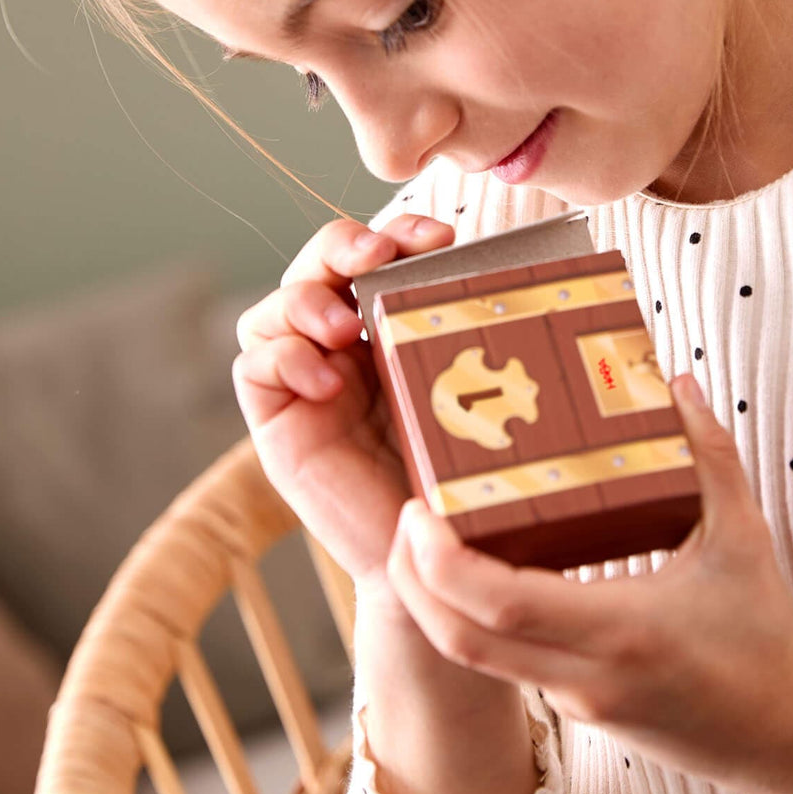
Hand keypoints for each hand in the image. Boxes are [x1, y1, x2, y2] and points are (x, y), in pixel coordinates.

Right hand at [233, 213, 453, 588]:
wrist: (432, 562)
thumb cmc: (460, 479)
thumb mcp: (477, 401)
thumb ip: (481, 348)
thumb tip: (539, 283)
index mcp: (394, 329)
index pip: (381, 255)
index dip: (400, 232)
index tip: (440, 237)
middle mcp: (344, 347)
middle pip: (319, 263)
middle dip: (342, 245)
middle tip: (376, 256)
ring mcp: (306, 380)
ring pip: (276, 305)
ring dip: (306, 300)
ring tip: (345, 329)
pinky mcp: (277, 419)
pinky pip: (253, 364)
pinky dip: (283, 356)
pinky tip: (326, 380)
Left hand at [384, 374, 792, 793]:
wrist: (785, 736)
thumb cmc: (765, 639)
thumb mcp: (743, 538)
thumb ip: (710, 455)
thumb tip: (677, 383)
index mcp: (621, 631)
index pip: (498, 606)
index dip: (439, 561)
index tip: (418, 509)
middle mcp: (583, 675)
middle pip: (456, 640)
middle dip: (409, 580)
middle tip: (406, 515)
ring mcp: (572, 700)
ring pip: (471, 658)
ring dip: (432, 601)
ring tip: (427, 536)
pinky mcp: (573, 710)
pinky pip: (502, 663)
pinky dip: (472, 619)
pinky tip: (478, 573)